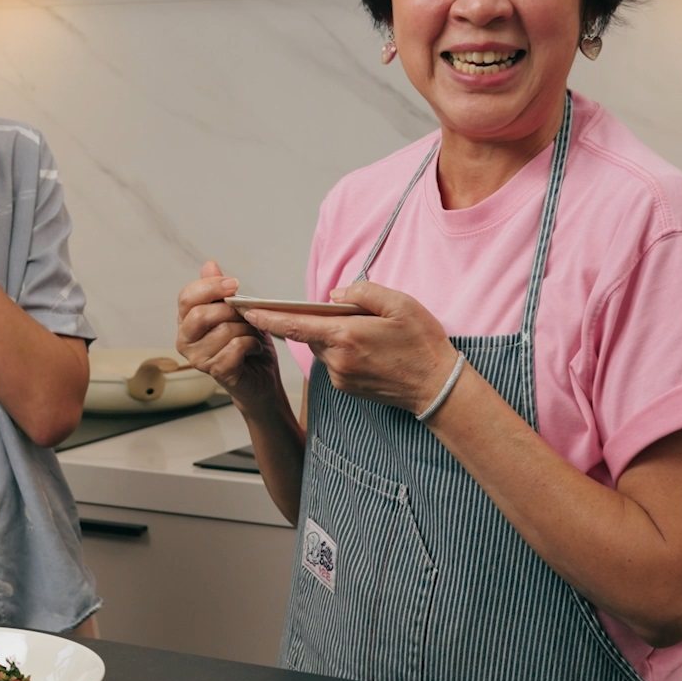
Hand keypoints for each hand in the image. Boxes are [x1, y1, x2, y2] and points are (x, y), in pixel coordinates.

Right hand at [176, 260, 279, 402]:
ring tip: (253, 334)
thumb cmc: (246, 342)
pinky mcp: (216, 372)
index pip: (187, 297)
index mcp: (187, 320)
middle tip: (248, 314)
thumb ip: (219, 290)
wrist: (261, 376)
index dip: (210, 287)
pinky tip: (254, 348)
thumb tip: (209, 264)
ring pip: (224, 330)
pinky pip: (236, 347)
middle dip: (231, 310)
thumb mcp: (236, 310)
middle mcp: (185, 340)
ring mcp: (198, 358)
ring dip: (247, 329)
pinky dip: (252, 344)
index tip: (234, 285)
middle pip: (201, 314)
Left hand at [240, 281, 456, 414]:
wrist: (437, 388)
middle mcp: (336, 360)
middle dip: (313, 320)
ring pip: (322, 347)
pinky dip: (340, 350)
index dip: (266, 316)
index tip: (244, 308)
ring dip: (331, 335)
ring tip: (363, 330)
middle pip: (308, 334)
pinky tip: (365, 347)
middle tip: (337, 310)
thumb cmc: (422, 343)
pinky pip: (333, 362)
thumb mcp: (400, 304)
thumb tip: (334, 295)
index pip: (293, 325)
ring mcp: (340, 377)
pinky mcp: (346, 387)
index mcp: (345, 336)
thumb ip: (363, 292)